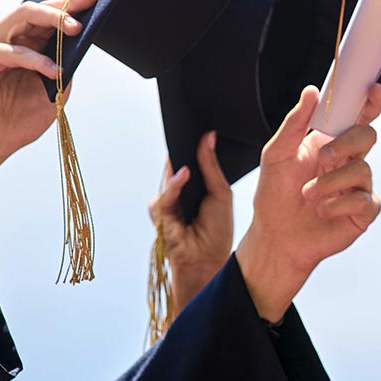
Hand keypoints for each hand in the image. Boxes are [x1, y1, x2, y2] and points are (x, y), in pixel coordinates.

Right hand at [0, 0, 100, 236]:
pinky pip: (14, 51)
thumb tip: (83, 47)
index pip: (49, 15)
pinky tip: (54, 70)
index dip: (70, 3)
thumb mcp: (53, 91)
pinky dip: (36, 60)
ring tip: (75, 27)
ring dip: (53, 18)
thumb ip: (65, 68)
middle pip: (38, 9)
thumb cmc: (17, 119)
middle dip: (67, 3)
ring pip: (24, 16)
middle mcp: (8, 37)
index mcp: (25, 43)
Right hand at [150, 131, 232, 315]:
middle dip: (182, 146)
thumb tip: (208, 136)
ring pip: (169, 176)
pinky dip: (175, 185)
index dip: (192, 141)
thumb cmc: (217, 229)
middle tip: (191, 124)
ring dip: (179, 161)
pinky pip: (166, 195)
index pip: (188, 158)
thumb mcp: (220, 192)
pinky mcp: (161, 215)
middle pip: (176, 163)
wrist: (209, 260)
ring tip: (188, 140)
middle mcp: (177, 192)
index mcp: (193, 185)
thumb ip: (211, 166)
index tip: (199, 121)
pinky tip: (184, 173)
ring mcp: (167, 202)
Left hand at [236, 84, 380, 321]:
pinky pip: (365, 200)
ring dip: (331, 183)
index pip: (358, 116)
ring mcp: (359, 186)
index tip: (372, 90)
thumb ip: (295, 123)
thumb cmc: (275, 194)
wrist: (274, 237)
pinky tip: (322, 212)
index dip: (371, 101)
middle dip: (346, 143)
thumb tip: (311, 91)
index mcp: (332, 142)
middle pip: (368, 136)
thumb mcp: (276, 154)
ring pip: (363, 170)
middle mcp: (349, 161)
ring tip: (308, 196)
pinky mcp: (363, 212)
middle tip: (323, 158)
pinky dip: (339, 204)